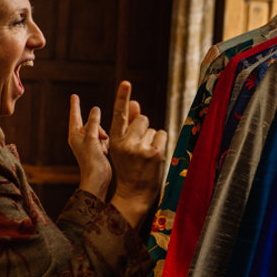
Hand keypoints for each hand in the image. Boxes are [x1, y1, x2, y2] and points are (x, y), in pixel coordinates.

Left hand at [69, 94, 110, 200]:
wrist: (97, 178)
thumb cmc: (91, 160)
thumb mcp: (92, 139)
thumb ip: (94, 123)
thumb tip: (95, 109)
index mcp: (75, 135)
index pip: (75, 116)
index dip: (75, 106)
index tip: (74, 96)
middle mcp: (80, 139)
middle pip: (91, 123)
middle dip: (99, 129)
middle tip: (103, 139)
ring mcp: (88, 144)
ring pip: (100, 131)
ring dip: (104, 138)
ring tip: (103, 150)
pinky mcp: (96, 149)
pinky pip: (104, 139)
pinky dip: (106, 143)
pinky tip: (106, 152)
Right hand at [108, 81, 166, 227]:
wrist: (133, 194)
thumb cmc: (129, 167)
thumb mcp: (122, 146)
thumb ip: (128, 124)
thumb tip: (134, 101)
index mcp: (114, 140)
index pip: (119, 114)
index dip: (122, 97)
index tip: (126, 82)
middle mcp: (125, 143)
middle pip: (142, 118)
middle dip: (143, 129)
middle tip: (139, 148)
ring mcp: (140, 148)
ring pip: (153, 128)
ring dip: (152, 138)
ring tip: (145, 155)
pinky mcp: (154, 153)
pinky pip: (162, 134)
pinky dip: (161, 142)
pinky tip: (155, 156)